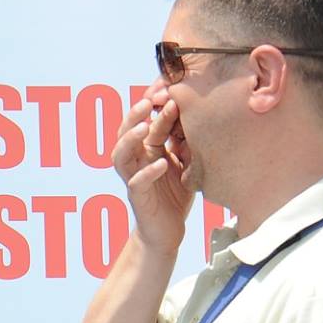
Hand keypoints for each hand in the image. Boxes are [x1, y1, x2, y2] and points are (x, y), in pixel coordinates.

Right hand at [112, 88, 194, 250]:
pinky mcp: (137, 197)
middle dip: (136, 114)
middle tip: (150, 100)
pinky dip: (147, 172)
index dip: (155, 107)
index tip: (170, 91)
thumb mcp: (187, 163)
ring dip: (131, 138)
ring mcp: (133, 177)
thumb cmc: (176, 195)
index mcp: (148, 149)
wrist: (167, 231)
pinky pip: (136, 182)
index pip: (147, 122)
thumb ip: (188, 143)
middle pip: (127, 131)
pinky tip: (161, 164)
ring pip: (122, 154)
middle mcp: (137, 160)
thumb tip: (201, 117)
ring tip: (144, 126)